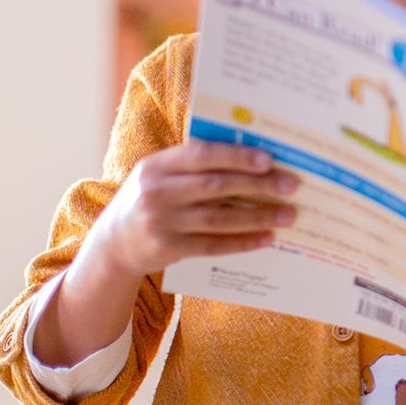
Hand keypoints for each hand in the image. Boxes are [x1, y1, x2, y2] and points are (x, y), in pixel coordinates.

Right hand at [36, 141, 297, 367]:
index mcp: (157, 165)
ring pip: (219, 218)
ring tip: (289, 215)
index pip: (202, 155)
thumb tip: (253, 157)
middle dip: (259, 185)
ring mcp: (161, 222)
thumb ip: (194, 164)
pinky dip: (243, 242)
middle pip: (216, 186)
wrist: (113, 243)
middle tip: (292, 185)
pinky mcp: (167, 250)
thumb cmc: (152, 198)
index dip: (237, 156)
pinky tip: (267, 238)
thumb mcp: (161, 174)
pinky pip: (213, 246)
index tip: (269, 159)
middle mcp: (157, 192)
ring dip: (258, 216)